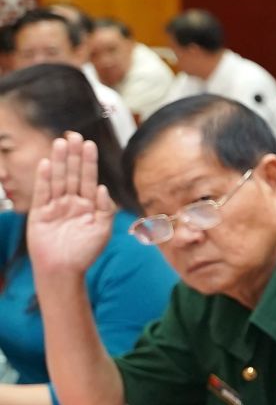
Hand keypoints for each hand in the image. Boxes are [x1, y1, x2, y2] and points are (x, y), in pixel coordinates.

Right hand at [26, 135, 115, 280]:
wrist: (63, 270)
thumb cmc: (85, 252)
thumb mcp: (102, 230)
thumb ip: (105, 208)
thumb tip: (103, 188)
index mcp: (89, 205)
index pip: (89, 178)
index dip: (89, 161)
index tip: (89, 144)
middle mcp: (72, 202)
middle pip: (72, 174)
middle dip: (73, 155)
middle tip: (73, 135)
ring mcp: (56, 206)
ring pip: (58, 179)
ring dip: (59, 161)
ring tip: (60, 143)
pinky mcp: (40, 213)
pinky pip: (42, 192)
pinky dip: (44, 178)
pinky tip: (46, 164)